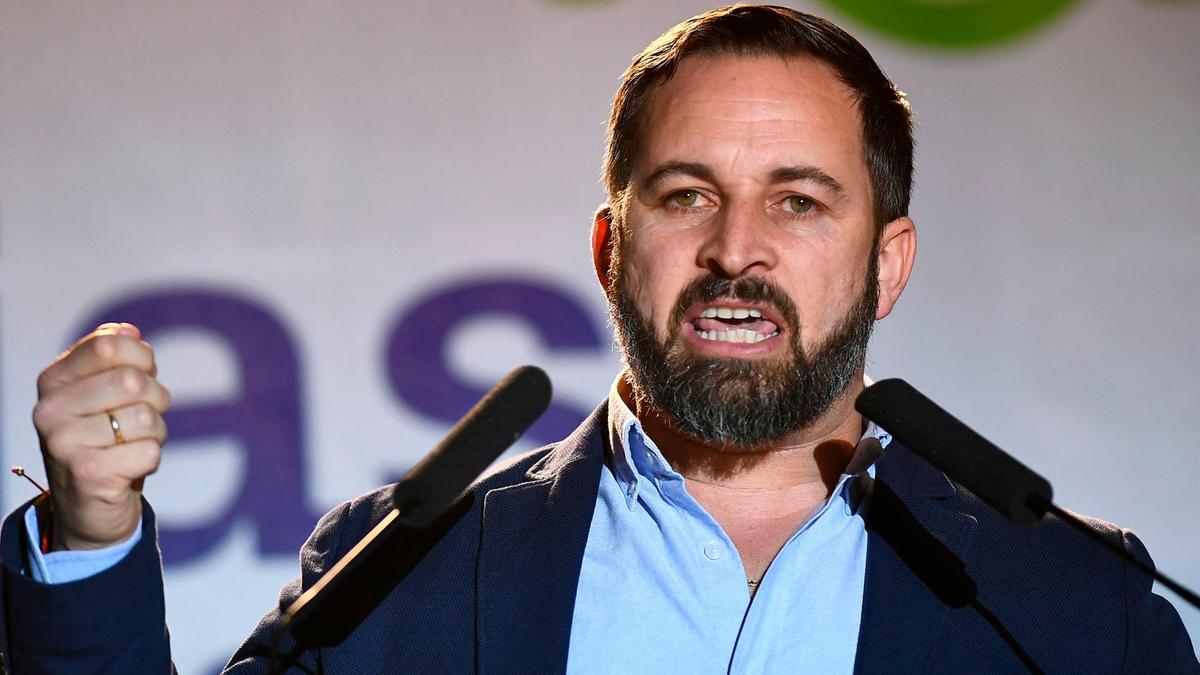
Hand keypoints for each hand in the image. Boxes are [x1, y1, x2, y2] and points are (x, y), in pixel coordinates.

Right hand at [33, 323, 170, 549]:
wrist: (89, 506)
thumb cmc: (105, 439)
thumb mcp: (103, 393)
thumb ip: (114, 359)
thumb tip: (129, 331)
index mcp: (53, 381)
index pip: (109, 344)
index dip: (141, 358)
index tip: (142, 374)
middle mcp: (49, 410)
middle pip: (133, 381)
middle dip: (155, 398)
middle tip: (143, 418)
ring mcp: (64, 444)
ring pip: (146, 418)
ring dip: (155, 433)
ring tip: (132, 445)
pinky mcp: (87, 475)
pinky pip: (149, 451)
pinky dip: (152, 458)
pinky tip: (130, 467)